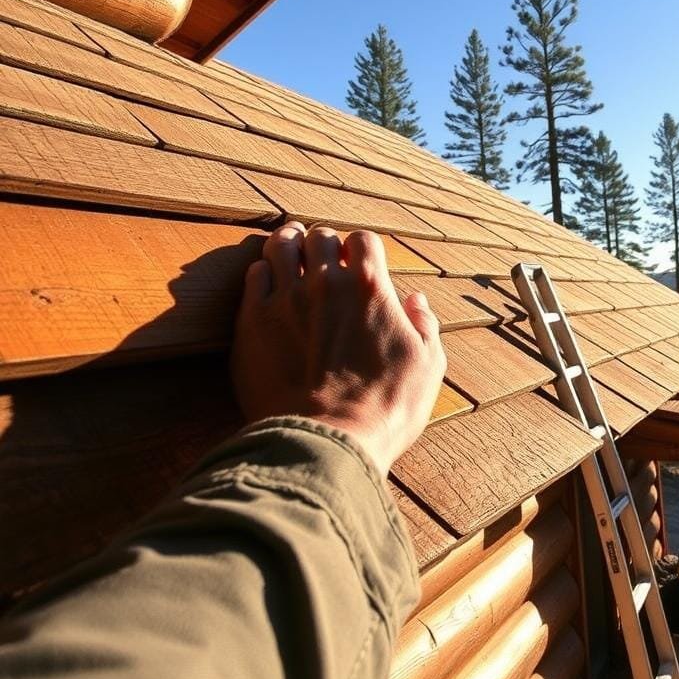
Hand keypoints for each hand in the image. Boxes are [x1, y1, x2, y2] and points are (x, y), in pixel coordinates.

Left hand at [230, 222, 445, 475]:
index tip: (360, 265)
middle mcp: (325, 282)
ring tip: (290, 253)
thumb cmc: (385, 409)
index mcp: (370, 287)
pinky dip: (262, 274)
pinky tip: (267, 285)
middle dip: (324, 244)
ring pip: (280, 246)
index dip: (362, 249)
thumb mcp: (428, 366)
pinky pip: (253, 276)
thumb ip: (425, 324)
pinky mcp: (251, 320)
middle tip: (323, 260)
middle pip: (320, 237)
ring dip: (288, 245)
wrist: (326, 441)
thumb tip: (414, 300)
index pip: (363, 239)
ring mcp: (285, 298)